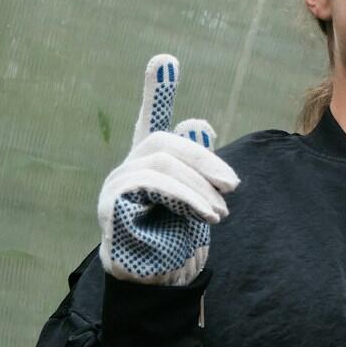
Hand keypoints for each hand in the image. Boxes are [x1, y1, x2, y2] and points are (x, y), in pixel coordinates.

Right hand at [96, 53, 238, 286]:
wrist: (157, 288)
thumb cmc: (175, 246)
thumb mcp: (195, 202)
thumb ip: (196, 166)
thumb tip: (199, 122)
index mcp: (151, 165)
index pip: (151, 120)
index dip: (157, 91)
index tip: (166, 59)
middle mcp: (129, 169)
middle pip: (165, 142)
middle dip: (204, 158)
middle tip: (234, 185)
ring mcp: (116, 184)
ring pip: (161, 161)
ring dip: (198, 185)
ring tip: (220, 212)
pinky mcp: (111, 203)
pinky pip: (150, 183)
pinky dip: (183, 195)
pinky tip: (206, 214)